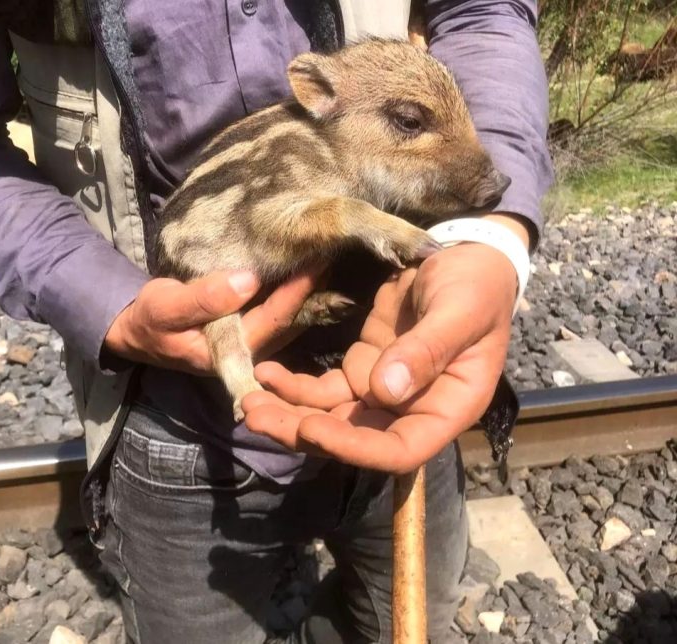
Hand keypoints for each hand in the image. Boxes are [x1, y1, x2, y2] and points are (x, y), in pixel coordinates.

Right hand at [103, 268, 321, 373]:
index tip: (317, 260)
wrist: (140, 330)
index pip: (274, 320)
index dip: (297, 292)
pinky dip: (294, 289)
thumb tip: (247, 280)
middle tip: (331, 250)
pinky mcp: (251, 329)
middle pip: (290, 320)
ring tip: (326, 254)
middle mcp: (248, 352)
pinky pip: (280, 310)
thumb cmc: (150, 319)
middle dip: (312, 287)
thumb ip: (204, 298)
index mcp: (230, 353)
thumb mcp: (166, 306)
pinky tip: (306, 267)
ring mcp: (252, 341)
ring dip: (308, 289)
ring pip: (289, 317)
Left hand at [242, 239, 520, 473]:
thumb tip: (385, 391)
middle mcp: (413, 410)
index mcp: (448, 408)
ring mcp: (384, 392)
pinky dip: (294, 386)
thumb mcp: (460, 311)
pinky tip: (265, 373)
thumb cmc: (476, 285)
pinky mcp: (362, 369)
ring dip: (290, 414)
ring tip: (247, 400)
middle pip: (355, 439)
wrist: (465, 257)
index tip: (312, 428)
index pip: (400, 449)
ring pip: (332, 417)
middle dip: (304, 433)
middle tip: (255, 419)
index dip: (356, 448)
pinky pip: (324, 389)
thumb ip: (427, 350)